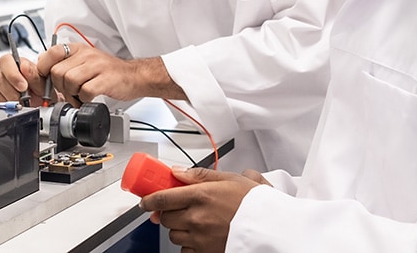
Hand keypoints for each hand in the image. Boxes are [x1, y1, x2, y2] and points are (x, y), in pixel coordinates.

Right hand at [0, 53, 49, 104]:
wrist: (42, 105)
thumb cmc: (43, 92)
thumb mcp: (44, 84)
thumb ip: (35, 75)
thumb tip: (24, 67)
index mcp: (18, 63)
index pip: (6, 60)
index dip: (13, 74)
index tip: (23, 87)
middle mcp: (5, 71)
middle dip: (12, 91)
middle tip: (23, 100)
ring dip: (7, 98)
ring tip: (19, 103)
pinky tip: (9, 105)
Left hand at [36, 44, 184, 106]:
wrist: (135, 76)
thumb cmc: (108, 72)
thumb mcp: (85, 61)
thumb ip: (66, 64)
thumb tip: (42, 70)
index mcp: (78, 49)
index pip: (51, 53)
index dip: (44, 69)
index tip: (48, 79)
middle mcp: (86, 54)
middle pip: (57, 72)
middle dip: (60, 87)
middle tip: (69, 92)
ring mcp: (97, 66)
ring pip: (69, 81)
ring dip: (72, 94)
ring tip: (80, 96)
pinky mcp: (105, 79)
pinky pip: (85, 91)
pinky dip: (84, 100)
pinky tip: (89, 98)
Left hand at [138, 167, 268, 252]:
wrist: (271, 228)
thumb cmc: (254, 203)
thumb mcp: (230, 179)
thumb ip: (199, 175)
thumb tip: (177, 172)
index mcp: (201, 195)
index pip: (162, 198)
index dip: (149, 199)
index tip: (145, 200)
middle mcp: (197, 218)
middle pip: (165, 217)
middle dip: (167, 212)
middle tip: (177, 208)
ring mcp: (200, 238)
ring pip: (173, 235)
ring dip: (178, 228)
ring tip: (195, 222)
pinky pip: (185, 251)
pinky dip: (189, 244)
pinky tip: (201, 236)